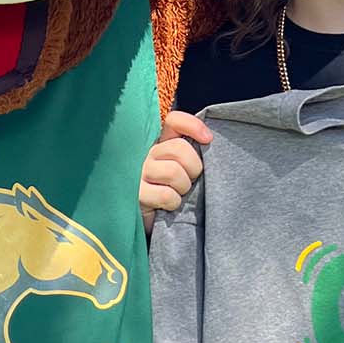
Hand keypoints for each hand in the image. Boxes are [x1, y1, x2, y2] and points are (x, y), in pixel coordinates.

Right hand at [140, 111, 212, 230]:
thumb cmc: (170, 191)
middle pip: (179, 148)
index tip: (208, 140)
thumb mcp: (182, 168)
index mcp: (158, 143)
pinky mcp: (135, 193)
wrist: (149, 221)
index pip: (174, 121)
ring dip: (183, 188)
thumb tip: (208, 139)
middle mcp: (145, 153)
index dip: (193, 126)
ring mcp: (136, 172)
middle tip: (191, 180)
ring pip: (174, 172)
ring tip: (178, 194)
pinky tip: (168, 206)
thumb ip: (191, 152)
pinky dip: (174, 203)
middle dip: (194, 168)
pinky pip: (166, 195)